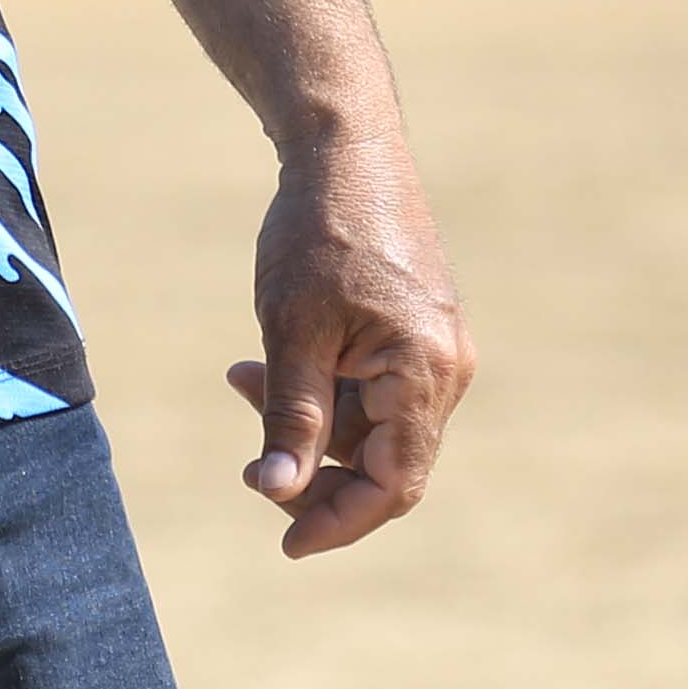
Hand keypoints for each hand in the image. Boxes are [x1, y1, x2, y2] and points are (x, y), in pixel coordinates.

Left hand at [226, 129, 472, 556]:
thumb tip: (276, 493)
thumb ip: (291, 418)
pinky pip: (370, 389)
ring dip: (306, 423)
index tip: (283, 544)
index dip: (336, 521)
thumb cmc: (317, 232)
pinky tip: (262, 365)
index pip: (391, 484)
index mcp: (425, 371)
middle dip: (311, 470)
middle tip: (248, 466)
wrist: (342, 145)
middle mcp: (445, 367)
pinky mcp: (412, 330)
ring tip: (243, 379)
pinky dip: (319, 390)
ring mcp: (433, 347)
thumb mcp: (292, 331)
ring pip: (370, 425)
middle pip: (384, 462)